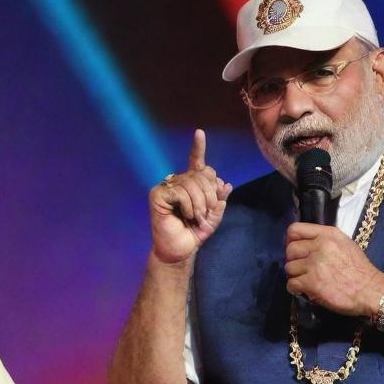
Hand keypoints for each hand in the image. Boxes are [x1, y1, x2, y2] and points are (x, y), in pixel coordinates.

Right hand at [149, 129, 232, 264]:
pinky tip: (185, 215)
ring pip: (192, 182)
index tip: (199, 133)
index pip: (195, 162)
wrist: (180, 251)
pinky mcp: (157, 195)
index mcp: (191, 185)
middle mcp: (178, 182)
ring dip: (200, 203)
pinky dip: (188, 204)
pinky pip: (180, 191)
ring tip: (196, 217)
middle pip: (202, 174)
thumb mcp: (213, 217)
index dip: (198, 148)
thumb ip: (219, 201)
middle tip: (206, 213)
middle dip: (210, 195)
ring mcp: (166, 188)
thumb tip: (226, 184)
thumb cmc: (193, 234)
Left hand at [285, 222, 383, 316]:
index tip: (296, 251)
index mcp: (328, 234)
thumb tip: (304, 244)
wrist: (370, 290)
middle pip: (290, 250)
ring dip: (295, 276)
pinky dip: (295, 289)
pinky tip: (304, 290)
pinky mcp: (311, 282)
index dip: (291, 241)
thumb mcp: (345, 244)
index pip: (295, 230)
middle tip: (302, 269)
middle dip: (293, 261)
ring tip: (306, 280)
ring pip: (289, 268)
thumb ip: (324, 241)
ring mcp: (314, 264)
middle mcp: (320, 246)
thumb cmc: (359, 269)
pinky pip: (291, 284)